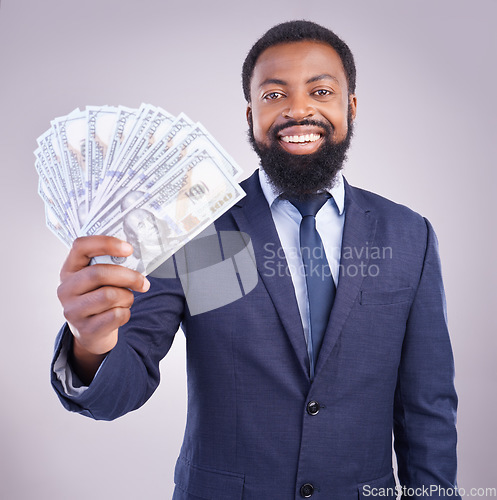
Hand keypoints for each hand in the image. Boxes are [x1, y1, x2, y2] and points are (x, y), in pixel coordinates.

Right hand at [57, 236, 149, 382]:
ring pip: (110, 296)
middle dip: (128, 276)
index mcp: (69, 269)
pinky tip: (120, 313)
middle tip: (143, 282)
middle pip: (99, 273)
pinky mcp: (85, 329)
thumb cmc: (98, 297)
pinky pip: (116, 315)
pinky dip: (126, 313)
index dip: (106, 243)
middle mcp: (66, 289)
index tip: (129, 249)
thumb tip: (136, 257)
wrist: (90, 331)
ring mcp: (73, 311)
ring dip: (127, 297)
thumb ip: (109, 265)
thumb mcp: (97, 280)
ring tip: (126, 299)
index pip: (81, 246)